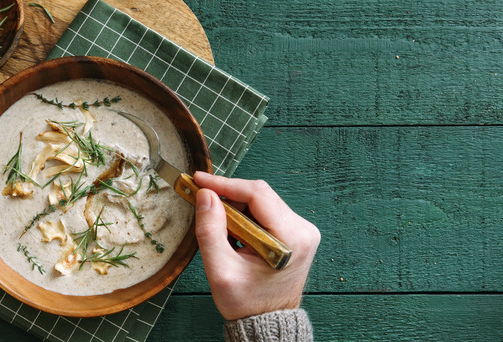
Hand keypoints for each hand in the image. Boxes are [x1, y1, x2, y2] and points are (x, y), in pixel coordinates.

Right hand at [193, 172, 319, 320]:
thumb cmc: (247, 302)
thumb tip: (206, 196)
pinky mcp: (295, 232)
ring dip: (236, 208)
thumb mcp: (221, 270)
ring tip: (219, 227)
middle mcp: (302, 229)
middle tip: (202, 203)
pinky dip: (245, 215)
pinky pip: (266, 211)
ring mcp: (301, 230)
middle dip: (228, 197)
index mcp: (291, 238)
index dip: (225, 184)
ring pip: (261, 201)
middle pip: (260, 194)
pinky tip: (233, 231)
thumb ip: (210, 231)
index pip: (257, 194)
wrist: (266, 322)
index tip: (200, 180)